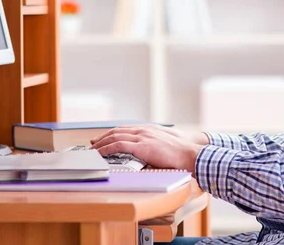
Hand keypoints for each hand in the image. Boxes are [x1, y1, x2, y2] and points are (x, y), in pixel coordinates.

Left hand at [90, 124, 204, 170]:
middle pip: (117, 131)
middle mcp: (144, 130)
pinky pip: (118, 145)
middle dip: (102, 137)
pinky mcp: (142, 146)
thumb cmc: (182, 152)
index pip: (125, 129)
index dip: (112, 133)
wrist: (190, 154)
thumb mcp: (166, 144)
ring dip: (101, 143)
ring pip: (115, 137)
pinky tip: (100, 153)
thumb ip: (155, 144)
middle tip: (92, 144)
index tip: (103, 138)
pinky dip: (106, 148)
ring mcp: (143, 137)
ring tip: (92, 150)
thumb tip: (149, 152)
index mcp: (149, 129)